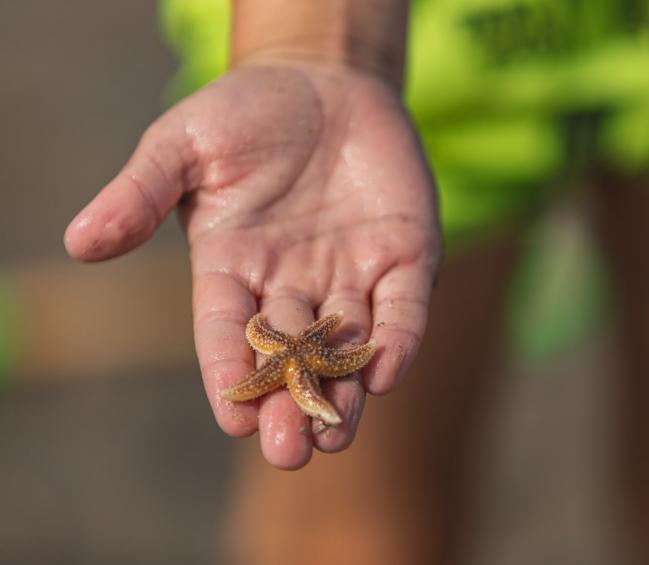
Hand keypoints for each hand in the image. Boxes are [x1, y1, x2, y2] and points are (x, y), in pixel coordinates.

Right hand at [64, 63, 440, 468]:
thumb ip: (141, 193)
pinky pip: (401, 309)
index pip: (228, 332)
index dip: (230, 372)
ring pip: (346, 349)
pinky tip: (387, 373)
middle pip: (288, 356)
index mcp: (234, 267)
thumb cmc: (245, 111)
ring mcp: (350, 275)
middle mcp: (292, 284)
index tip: (233, 418)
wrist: (325, 83)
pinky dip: (397, 340)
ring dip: (343, 394)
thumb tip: (80, 242)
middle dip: (289, 403)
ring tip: (337, 437)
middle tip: (290, 452)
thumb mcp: (184, 144)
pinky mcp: (403, 258)